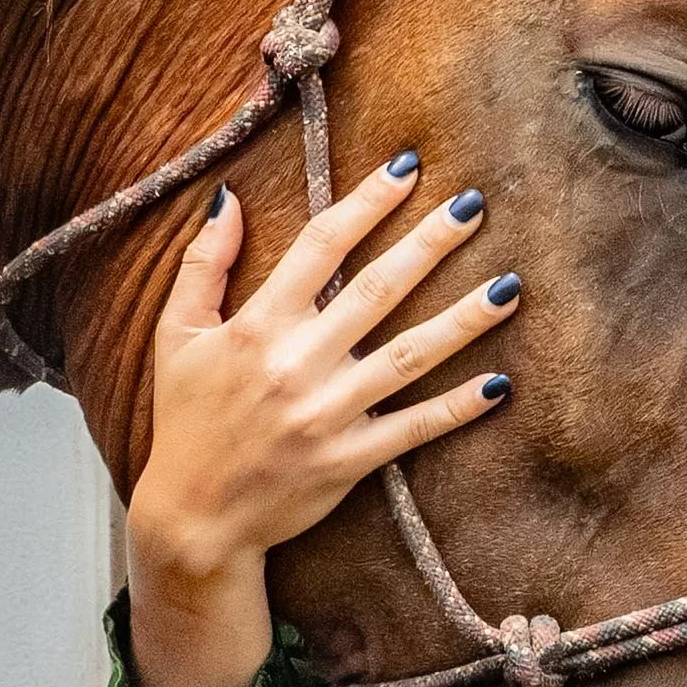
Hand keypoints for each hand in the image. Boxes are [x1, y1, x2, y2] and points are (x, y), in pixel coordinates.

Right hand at [126, 153, 518, 686]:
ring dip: (463, 321)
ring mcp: (328, 414)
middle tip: (475, 206)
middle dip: (430, 244)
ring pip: (409, 356)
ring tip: (511, 288)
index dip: (367, 203)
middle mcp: (297, 363)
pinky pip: (414, 428)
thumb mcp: (176, 335)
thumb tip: (228, 196)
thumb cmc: (185, 420)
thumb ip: (203, 264)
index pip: (321, 245)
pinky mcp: (349, 461)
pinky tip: (500, 384)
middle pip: (377, 289)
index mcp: (257, 324)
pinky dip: (457, 408)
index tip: (407, 169)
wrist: (193, 517)